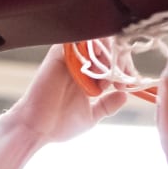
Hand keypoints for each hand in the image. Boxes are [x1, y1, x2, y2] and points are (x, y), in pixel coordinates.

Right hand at [0, 47, 127, 143]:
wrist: (37, 128)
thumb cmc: (58, 124)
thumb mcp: (91, 116)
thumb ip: (107, 105)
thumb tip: (124, 96)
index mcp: (88, 77)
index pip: (112, 62)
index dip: (125, 68)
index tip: (131, 82)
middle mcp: (80, 65)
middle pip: (108, 48)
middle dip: (121, 60)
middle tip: (125, 76)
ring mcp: (70, 58)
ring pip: (97, 41)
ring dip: (110, 54)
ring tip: (114, 73)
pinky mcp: (59, 54)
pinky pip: (78, 40)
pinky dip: (92, 47)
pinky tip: (100, 62)